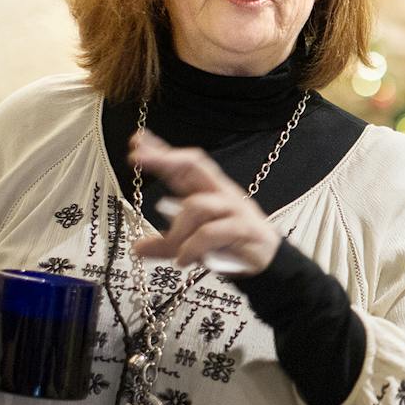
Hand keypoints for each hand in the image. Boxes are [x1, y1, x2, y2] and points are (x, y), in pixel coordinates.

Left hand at [128, 130, 279, 274]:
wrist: (267, 263)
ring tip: (175, 253)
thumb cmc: (231, 245)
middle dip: (164, 158)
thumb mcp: (191, 244)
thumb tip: (137, 247)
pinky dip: (192, 247)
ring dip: (178, 232)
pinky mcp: (243, 227)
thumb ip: (166, 243)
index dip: (161, 150)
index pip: (184, 164)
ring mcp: (234, 208)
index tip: (137, 141)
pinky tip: (183, 259)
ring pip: (196, 206)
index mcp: (208, 191)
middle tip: (137, 158)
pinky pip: (210, 231)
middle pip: (194, 165)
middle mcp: (221, 193)